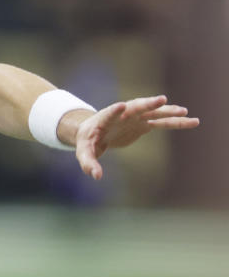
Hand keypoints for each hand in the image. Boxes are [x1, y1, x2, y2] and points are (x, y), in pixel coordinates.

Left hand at [74, 95, 198, 179]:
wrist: (94, 133)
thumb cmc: (87, 142)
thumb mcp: (84, 153)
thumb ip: (89, 163)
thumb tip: (96, 176)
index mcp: (104, 120)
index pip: (109, 113)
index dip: (115, 110)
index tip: (122, 105)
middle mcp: (122, 114)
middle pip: (135, 107)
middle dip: (147, 104)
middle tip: (161, 100)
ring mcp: (134, 117)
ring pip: (153, 112)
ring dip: (168, 112)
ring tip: (184, 111)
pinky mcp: (143, 124)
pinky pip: (161, 121)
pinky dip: (175, 122)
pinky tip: (192, 121)